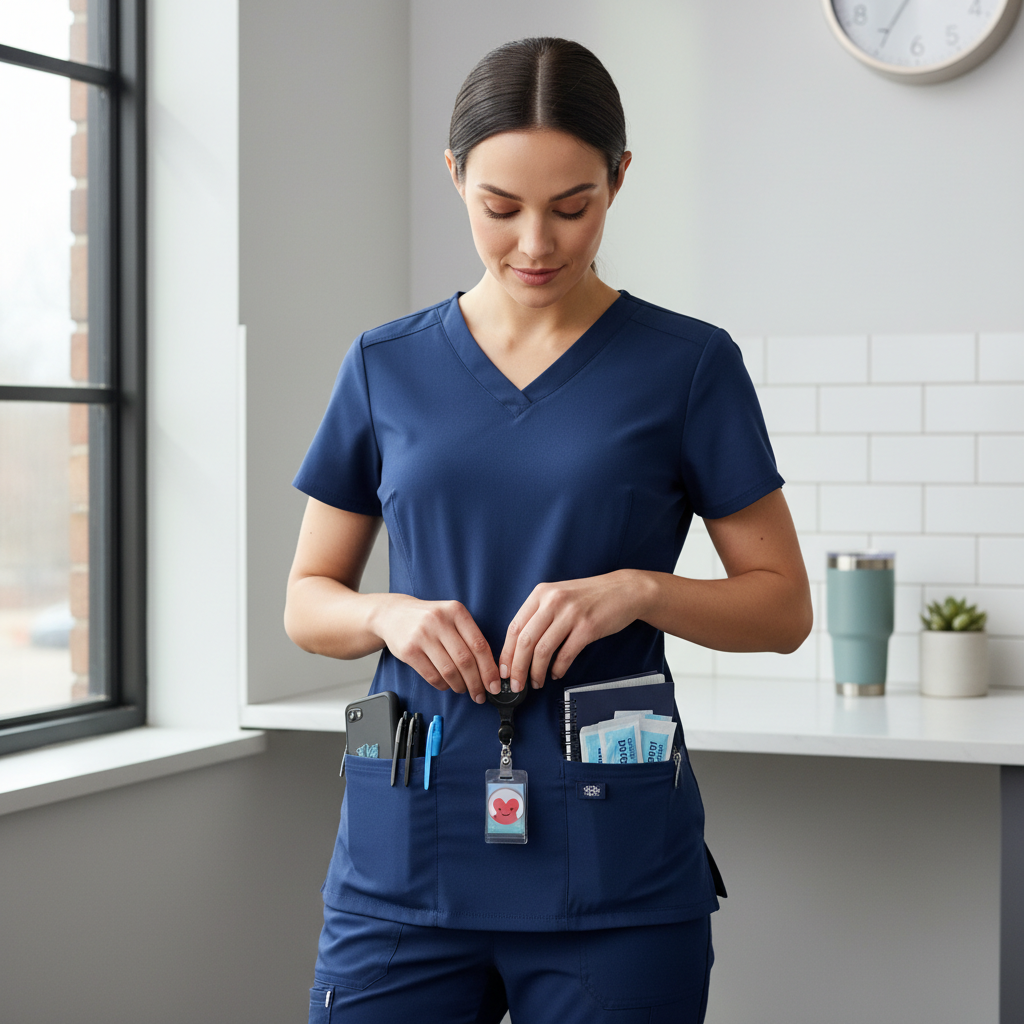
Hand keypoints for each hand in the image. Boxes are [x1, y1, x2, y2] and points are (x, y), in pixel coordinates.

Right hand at [371, 594, 498, 702]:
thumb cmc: (429, 619)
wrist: (393, 614)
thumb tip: (490, 669)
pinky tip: (447, 685)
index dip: (489, 669)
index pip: (479, 645)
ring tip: (463, 689)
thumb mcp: (451, 616)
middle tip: (481, 694)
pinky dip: (443, 685)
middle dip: (476, 683)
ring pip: (449, 670)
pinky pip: (431, 675)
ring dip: (460, 685)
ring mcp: (422, 635)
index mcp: (456, 611)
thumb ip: (469, 636)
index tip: (495, 685)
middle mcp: (439, 621)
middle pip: (465, 660)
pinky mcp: (409, 650)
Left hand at [497, 570, 648, 692]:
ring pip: (543, 650)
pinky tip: (556, 674)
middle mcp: (553, 601)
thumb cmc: (590, 596)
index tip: (504, 670)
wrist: (624, 590)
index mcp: (541, 594)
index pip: (514, 627)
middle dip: (517, 668)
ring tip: (536, 683)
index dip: (506, 653)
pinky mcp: (587, 628)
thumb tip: (519, 648)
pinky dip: (558, 669)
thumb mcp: (558, 595)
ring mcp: (570, 614)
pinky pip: (565, 654)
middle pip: (525, 641)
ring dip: (536, 672)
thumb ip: (539, 614)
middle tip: (516, 684)